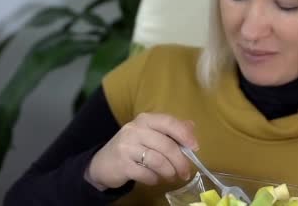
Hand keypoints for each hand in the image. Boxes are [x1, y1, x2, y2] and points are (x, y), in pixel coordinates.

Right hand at [84, 112, 198, 189]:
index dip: (184, 134)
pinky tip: (154, 179)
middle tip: (185, 173)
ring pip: (158, 160)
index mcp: (145, 120)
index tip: (195, 147)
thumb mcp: (149, 134)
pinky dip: (154, 179)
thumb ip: (169, 130)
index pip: (168, 122)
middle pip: (166, 145)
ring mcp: (127, 146)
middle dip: (180, 161)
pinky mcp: (122, 164)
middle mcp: (135, 129)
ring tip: (171, 176)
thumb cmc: (131, 147)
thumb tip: (191, 127)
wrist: (102, 163)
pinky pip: (146, 173)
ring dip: (169, 172)